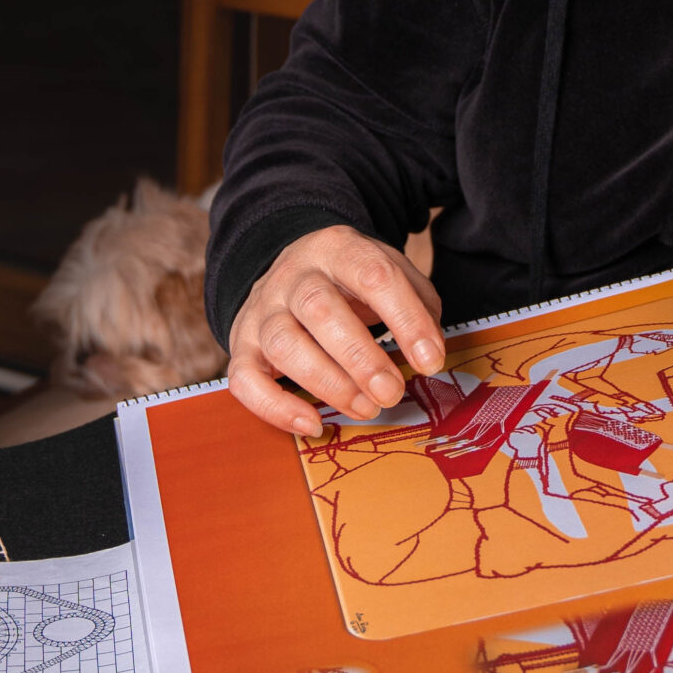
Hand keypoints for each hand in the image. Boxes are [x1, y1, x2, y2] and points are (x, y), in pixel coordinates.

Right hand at [227, 224, 444, 435]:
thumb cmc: (351, 282)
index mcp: (338, 248)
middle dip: (361, 359)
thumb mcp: (391, 273)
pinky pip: (244, 379)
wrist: (293, 269)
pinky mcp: (241, 344)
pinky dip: (275, 408)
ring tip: (365, 408)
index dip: (406, 320)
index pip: (374, 276)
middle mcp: (294, 276)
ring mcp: (263, 309)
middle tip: (392, 393)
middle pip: (320, 310)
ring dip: (328, 384)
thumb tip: (428, 354)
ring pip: (284, 344)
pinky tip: (312, 424)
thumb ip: (418, 306)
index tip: (431, 360)